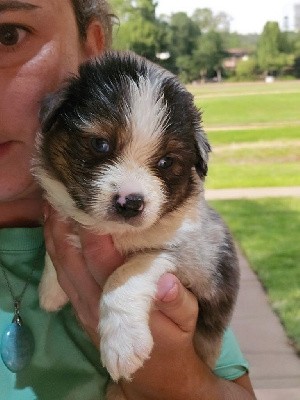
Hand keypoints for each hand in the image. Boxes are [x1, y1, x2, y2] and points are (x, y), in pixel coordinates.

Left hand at [44, 205, 254, 398]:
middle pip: (72, 262)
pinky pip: (61, 277)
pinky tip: (55, 234)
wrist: (155, 373)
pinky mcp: (80, 308)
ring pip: (61, 269)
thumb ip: (179, 303)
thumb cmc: (175, 340)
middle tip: (63, 196)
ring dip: (54, 238)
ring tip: (53, 208)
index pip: (102, 262)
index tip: (92, 204)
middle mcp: (95, 306)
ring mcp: (83, 308)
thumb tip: (168, 282)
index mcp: (123, 306)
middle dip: (65, 229)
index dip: (94, 234)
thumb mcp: (187, 323)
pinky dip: (55, 253)